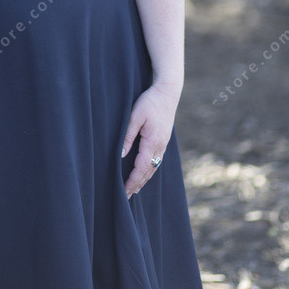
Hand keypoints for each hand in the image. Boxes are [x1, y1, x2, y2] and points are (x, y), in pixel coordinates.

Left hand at [121, 81, 181, 199]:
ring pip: (154, 167)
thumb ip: (127, 135)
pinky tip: (145, 172)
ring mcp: (163, 144)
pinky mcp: (164, 140)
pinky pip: (157, 160)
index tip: (124, 192)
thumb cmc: (150, 102)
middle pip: (148, 171)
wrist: (168, 92)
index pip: (140, 168)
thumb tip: (120, 155)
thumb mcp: (134, 116)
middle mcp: (160, 147)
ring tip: (135, 189)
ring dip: (144, 180)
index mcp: (152, 142)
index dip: (132, 181)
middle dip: (137, 184)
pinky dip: (149, 170)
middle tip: (126, 197)